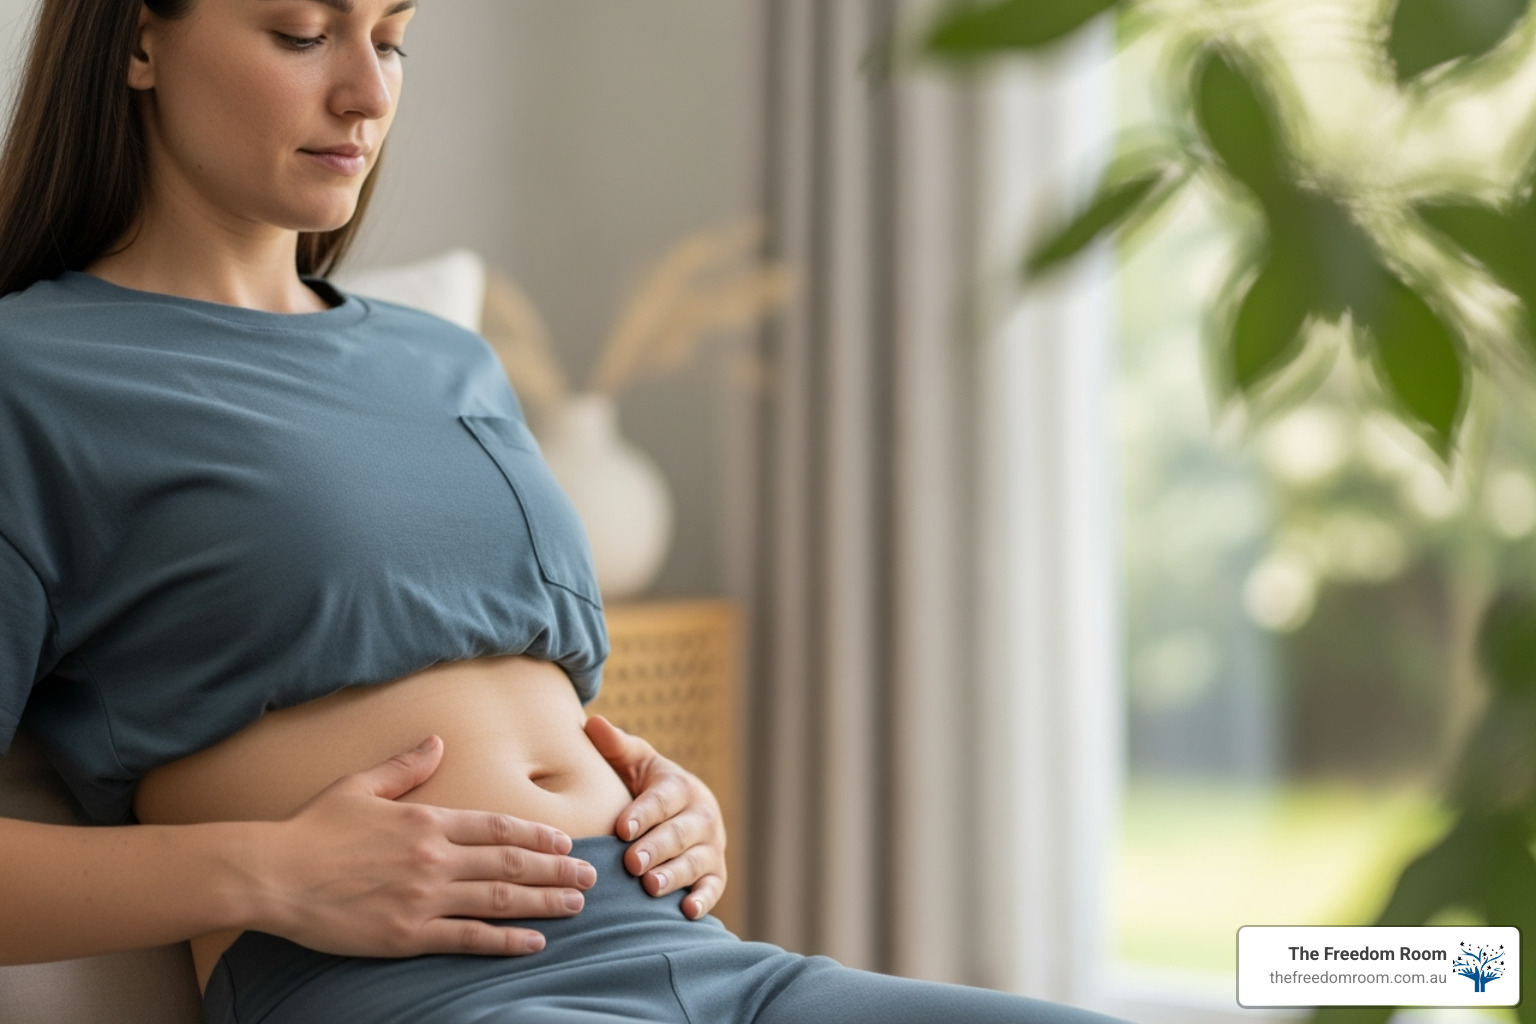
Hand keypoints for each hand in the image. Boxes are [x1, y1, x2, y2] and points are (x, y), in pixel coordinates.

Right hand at [255, 734, 596, 956]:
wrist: (272, 874)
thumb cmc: (312, 828)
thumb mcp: (360, 786)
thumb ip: (404, 766)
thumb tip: (437, 740)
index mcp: (426, 820)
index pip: (497, 826)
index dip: (536, 835)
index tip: (565, 841)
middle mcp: (433, 858)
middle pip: (509, 862)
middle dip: (555, 869)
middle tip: (590, 876)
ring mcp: (423, 898)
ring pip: (498, 898)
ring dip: (542, 901)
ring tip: (575, 904)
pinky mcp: (406, 934)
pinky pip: (467, 938)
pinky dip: (505, 939)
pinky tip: (534, 941)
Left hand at [583, 714, 726, 920]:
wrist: (680, 811)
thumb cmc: (645, 787)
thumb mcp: (634, 763)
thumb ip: (615, 747)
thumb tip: (592, 723)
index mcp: (681, 787)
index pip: (664, 800)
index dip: (644, 814)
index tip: (622, 828)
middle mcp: (702, 816)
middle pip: (681, 833)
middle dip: (657, 848)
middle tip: (632, 863)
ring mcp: (712, 847)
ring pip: (697, 862)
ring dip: (675, 875)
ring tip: (651, 887)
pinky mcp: (716, 874)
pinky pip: (714, 888)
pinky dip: (704, 899)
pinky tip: (688, 912)